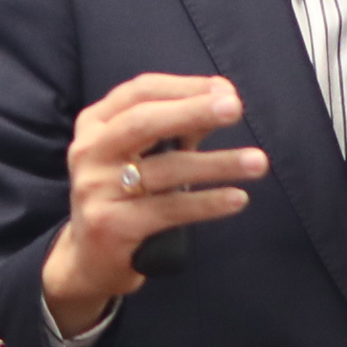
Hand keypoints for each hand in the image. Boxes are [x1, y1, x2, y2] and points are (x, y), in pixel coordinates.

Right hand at [41, 73, 267, 335]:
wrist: (89, 260)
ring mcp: (96, 189)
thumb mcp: (143, 155)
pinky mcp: (111, 226)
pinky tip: (237, 198)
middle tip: (235, 108)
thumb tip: (226, 99)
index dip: (185, 87)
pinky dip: (207, 203)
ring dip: (216, 163)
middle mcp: (90, 152)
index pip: (140, 91)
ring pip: (164, 169)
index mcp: (95, 124)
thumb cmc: (126, 196)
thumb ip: (180, 127)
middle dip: (193, 110)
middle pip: (144, 122)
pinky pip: (168, 210)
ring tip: (257, 162)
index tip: (226, 91)